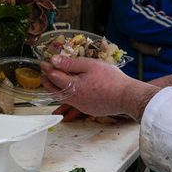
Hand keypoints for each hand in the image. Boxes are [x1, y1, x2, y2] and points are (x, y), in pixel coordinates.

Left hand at [41, 55, 155, 119]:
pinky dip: (68, 96)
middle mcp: (74, 99)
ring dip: (57, 89)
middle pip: (55, 91)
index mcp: (74, 87)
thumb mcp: (91, 65)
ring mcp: (81, 106)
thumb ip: (71, 63)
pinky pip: (74, 103)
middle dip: (48, 82)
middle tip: (45, 74)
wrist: (127, 97)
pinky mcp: (88, 110)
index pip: (55, 77)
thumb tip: (55, 61)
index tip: (44, 63)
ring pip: (64, 98)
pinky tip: (72, 90)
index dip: (48, 69)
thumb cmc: (111, 79)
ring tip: (55, 82)